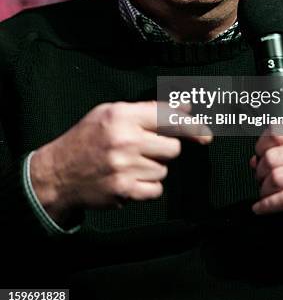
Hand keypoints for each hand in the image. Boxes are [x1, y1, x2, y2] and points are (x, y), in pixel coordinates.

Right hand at [30, 100, 211, 224]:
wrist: (58, 172)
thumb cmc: (88, 138)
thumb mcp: (111, 112)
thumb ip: (149, 110)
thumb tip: (186, 109)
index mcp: (122, 116)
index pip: (168, 118)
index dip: (191, 126)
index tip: (206, 134)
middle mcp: (125, 140)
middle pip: (172, 147)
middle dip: (164, 149)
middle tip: (146, 148)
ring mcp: (125, 167)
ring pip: (164, 169)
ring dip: (153, 168)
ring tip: (130, 163)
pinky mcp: (124, 191)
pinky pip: (156, 189)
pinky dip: (148, 186)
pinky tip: (129, 178)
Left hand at [250, 122, 282, 229]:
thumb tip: (255, 160)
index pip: (278, 131)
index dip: (262, 144)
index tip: (260, 154)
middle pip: (273, 156)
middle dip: (260, 170)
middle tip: (261, 177)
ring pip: (277, 177)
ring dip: (264, 189)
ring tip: (265, 193)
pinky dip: (268, 205)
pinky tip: (262, 207)